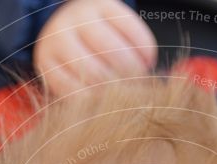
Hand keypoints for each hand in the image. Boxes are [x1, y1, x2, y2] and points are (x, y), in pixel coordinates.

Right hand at [34, 0, 156, 95]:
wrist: (57, 34)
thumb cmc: (98, 37)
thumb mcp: (117, 29)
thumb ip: (138, 47)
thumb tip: (172, 78)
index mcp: (99, 5)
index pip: (132, 31)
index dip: (146, 53)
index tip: (148, 65)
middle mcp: (75, 19)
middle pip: (114, 52)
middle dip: (132, 75)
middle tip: (139, 88)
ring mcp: (57, 41)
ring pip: (93, 72)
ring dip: (113, 90)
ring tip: (122, 97)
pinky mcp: (45, 64)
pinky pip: (72, 89)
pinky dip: (91, 99)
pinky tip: (101, 102)